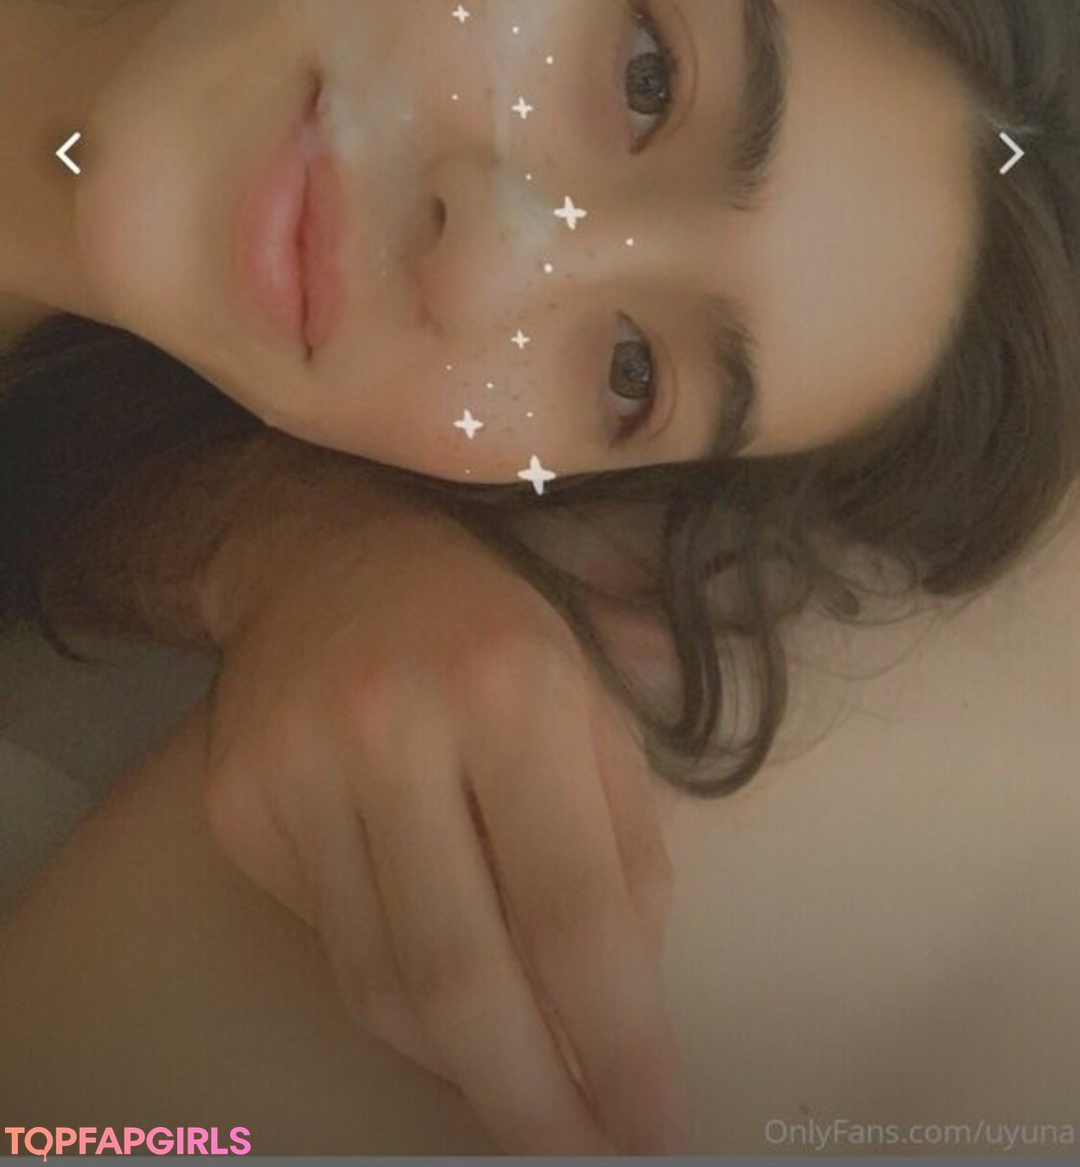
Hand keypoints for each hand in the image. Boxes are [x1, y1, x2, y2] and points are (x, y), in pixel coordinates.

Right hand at [200, 501, 690, 1155]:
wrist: (324, 554)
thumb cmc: (491, 627)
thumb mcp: (594, 700)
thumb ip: (627, 844)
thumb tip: (626, 1004)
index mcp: (511, 686)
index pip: (572, 908)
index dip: (619, 1040)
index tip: (655, 1127)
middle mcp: (393, 725)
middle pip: (461, 973)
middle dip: (530, 1100)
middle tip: (580, 1161)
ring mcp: (297, 769)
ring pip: (381, 985)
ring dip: (463, 1061)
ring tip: (523, 1083)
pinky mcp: (237, 807)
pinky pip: (330, 946)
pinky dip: (397, 991)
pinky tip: (440, 975)